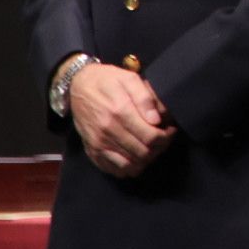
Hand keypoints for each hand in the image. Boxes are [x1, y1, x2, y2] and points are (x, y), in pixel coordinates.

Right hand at [67, 63, 175, 177]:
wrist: (78, 86)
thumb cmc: (108, 80)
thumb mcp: (129, 79)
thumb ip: (145, 98)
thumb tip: (156, 120)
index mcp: (120, 112)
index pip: (150, 136)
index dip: (166, 137)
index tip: (171, 130)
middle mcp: (107, 131)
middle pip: (142, 153)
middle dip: (159, 148)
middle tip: (164, 138)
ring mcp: (98, 144)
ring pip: (130, 165)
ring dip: (146, 160)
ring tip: (152, 147)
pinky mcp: (92, 151)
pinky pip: (113, 169)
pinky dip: (129, 168)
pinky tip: (136, 156)